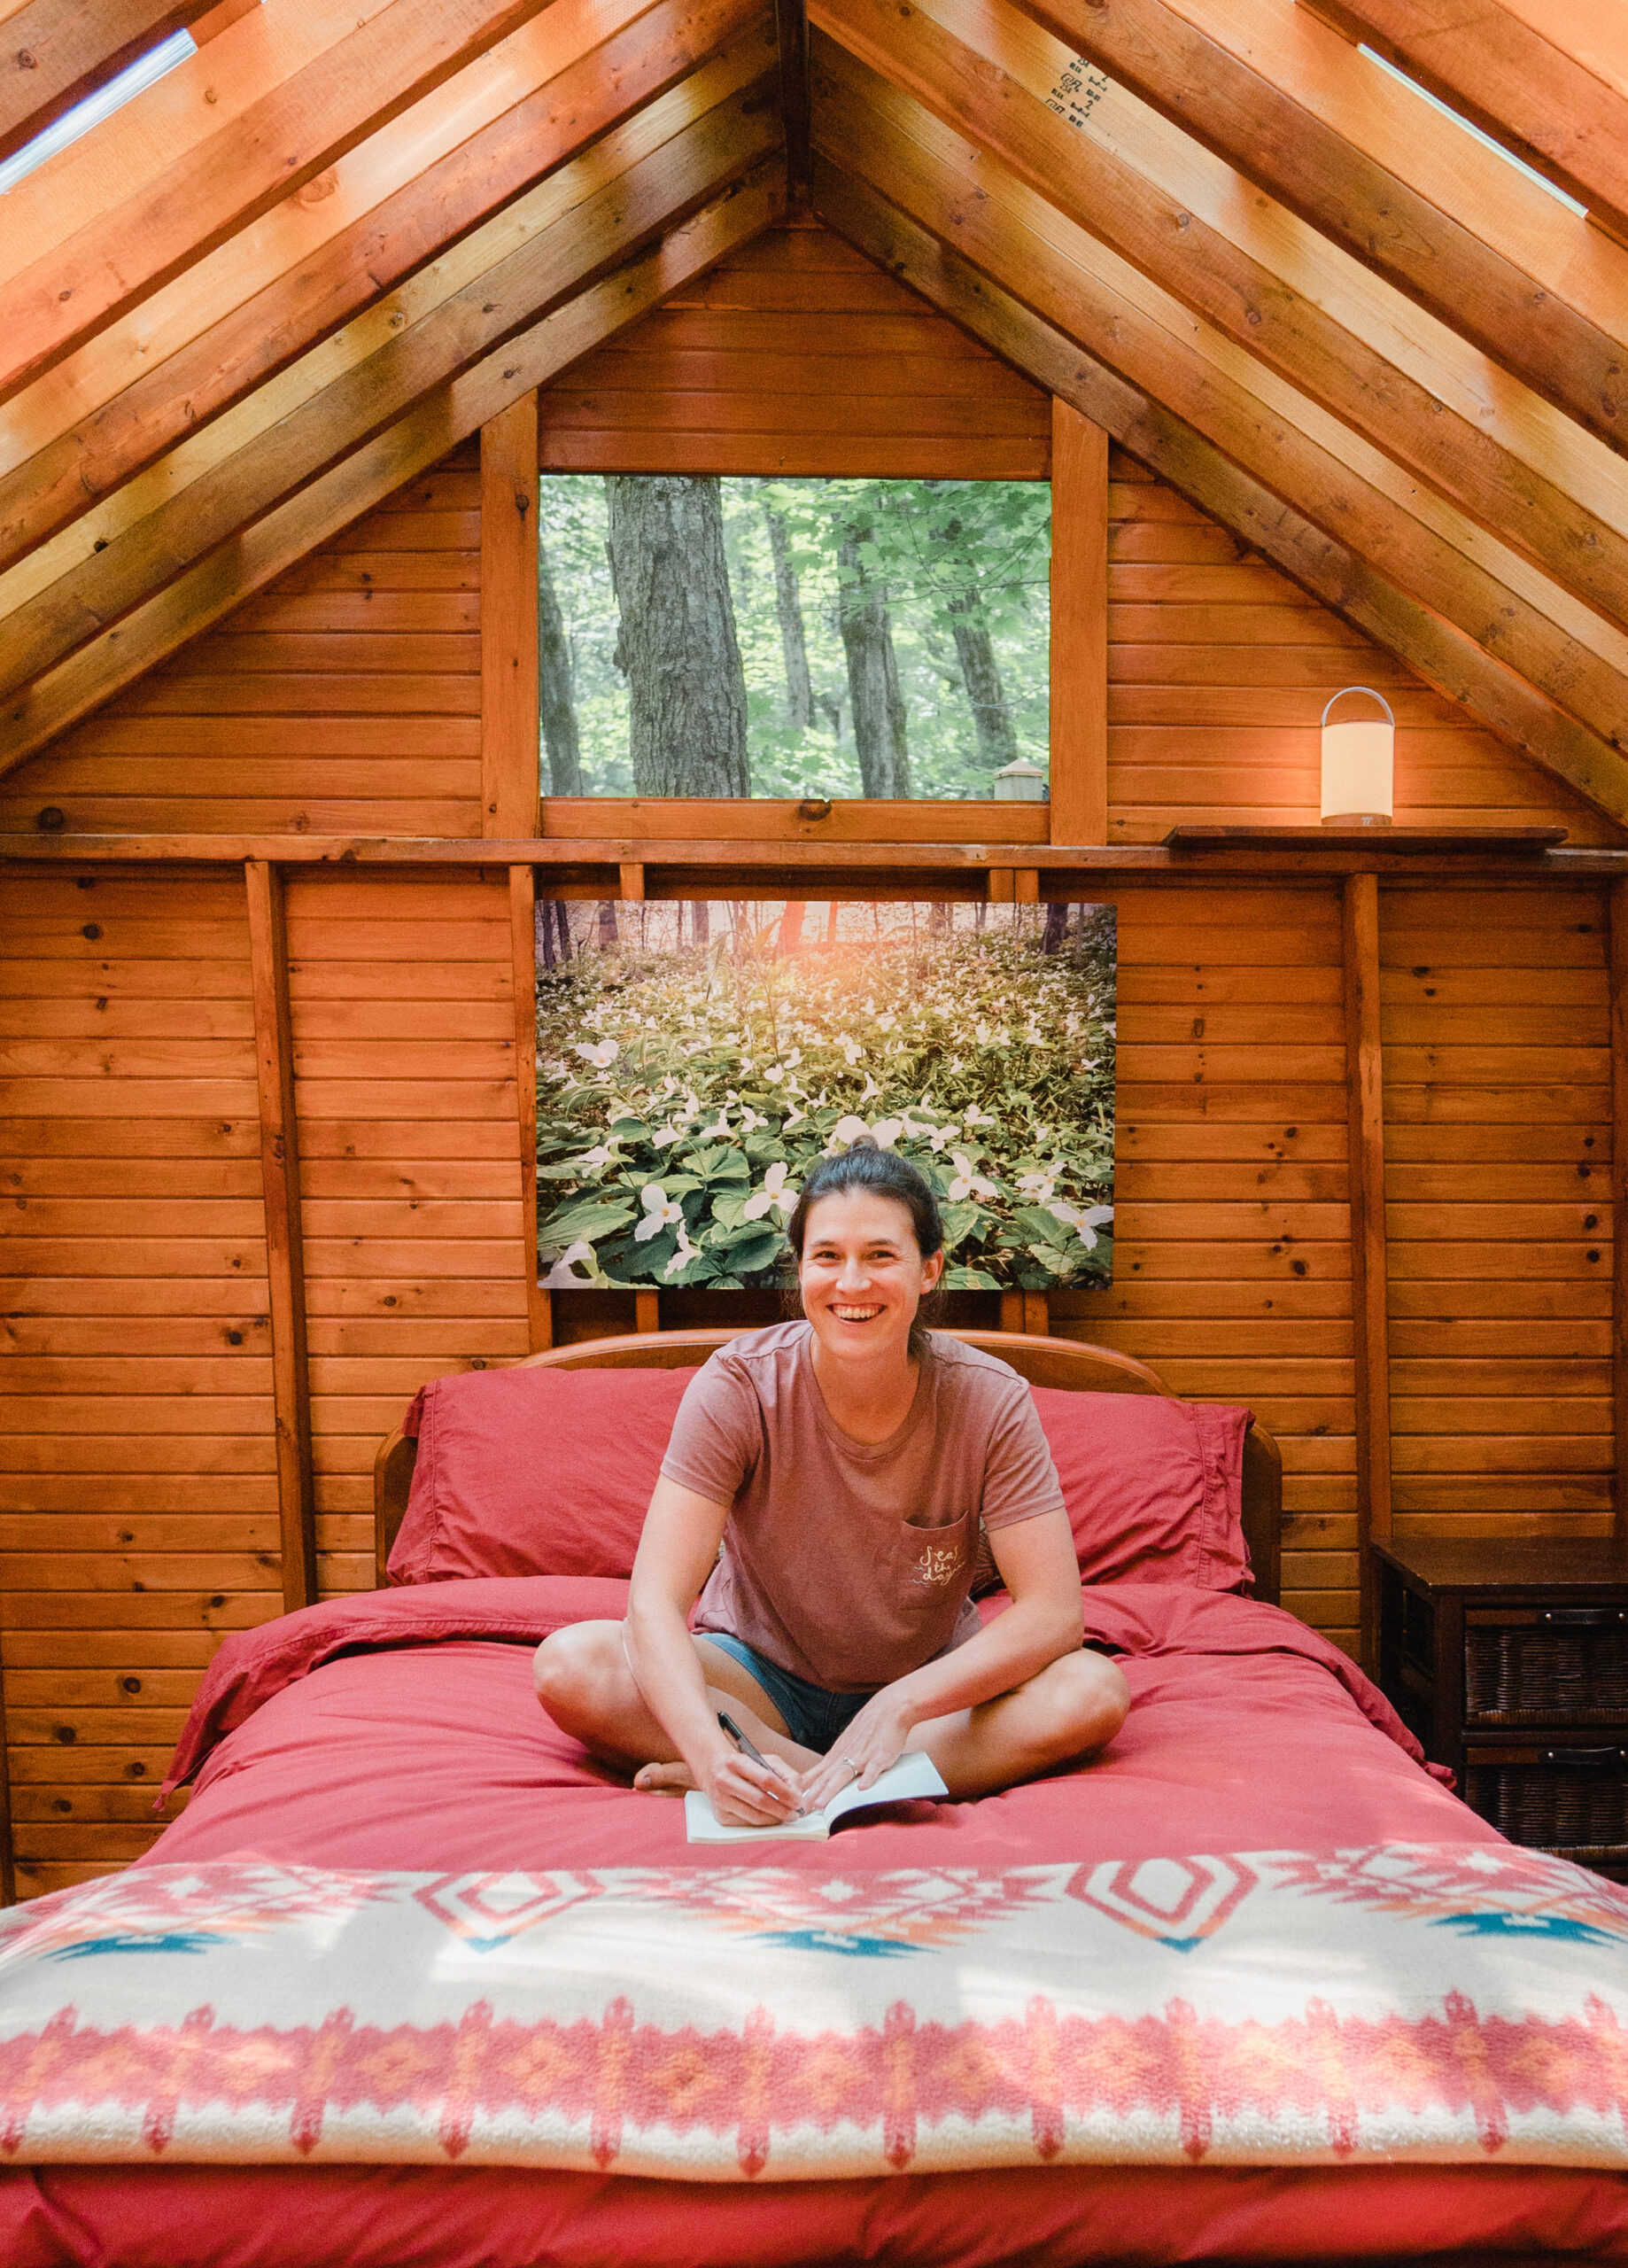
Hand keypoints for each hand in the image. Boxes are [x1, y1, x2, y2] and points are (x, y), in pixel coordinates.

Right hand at [703, 1744, 805, 1827]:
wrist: (712, 1769)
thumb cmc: (743, 1765)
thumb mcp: (764, 1759)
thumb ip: (785, 1774)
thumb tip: (797, 1795)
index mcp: (737, 1762)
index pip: (766, 1779)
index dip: (785, 1792)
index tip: (798, 1801)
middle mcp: (725, 1780)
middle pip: (760, 1801)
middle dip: (782, 1810)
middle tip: (795, 1814)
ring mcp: (721, 1800)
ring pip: (755, 1817)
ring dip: (775, 1819)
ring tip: (786, 1817)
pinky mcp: (721, 1816)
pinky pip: (747, 1824)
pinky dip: (762, 1823)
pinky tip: (770, 1818)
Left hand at [800, 1692, 915, 1813]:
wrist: (890, 1708)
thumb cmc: (869, 1726)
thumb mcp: (847, 1742)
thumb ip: (838, 1760)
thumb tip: (826, 1776)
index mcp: (838, 1754)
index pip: (818, 1774)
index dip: (806, 1789)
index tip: (796, 1802)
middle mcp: (846, 1755)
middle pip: (826, 1778)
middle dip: (813, 1795)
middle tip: (801, 1810)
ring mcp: (863, 1755)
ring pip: (844, 1774)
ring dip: (831, 1789)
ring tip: (821, 1803)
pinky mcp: (881, 1755)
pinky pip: (874, 1768)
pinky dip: (868, 1778)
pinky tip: (862, 1788)